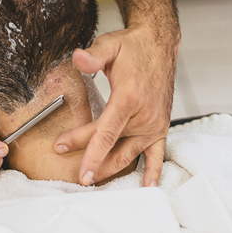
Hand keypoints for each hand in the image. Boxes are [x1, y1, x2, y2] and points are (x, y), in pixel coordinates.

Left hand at [54, 25, 177, 186]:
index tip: (71, 161)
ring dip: (110, 170)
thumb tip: (78, 58)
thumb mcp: (109, 44)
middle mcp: (144, 115)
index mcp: (129, 97)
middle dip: (90, 161)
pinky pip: (157, 155)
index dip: (85, 148)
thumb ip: (93, 55)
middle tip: (72, 172)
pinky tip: (145, 188)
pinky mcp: (160, 127)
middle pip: (111, 146)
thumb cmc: (133, 47)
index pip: (104, 132)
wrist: (159, 45)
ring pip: (129, 155)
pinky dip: (152, 173)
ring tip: (92, 180)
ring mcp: (154, 124)